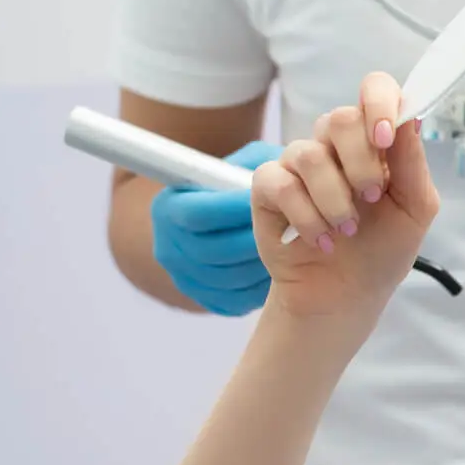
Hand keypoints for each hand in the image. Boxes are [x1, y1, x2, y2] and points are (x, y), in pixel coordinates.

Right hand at [151, 141, 283, 315]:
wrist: (220, 228)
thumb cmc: (238, 189)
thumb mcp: (244, 166)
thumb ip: (257, 164)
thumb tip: (278, 172)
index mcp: (170, 208)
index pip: (200, 213)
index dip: (238, 210)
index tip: (274, 206)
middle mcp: (169, 246)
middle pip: (215, 251)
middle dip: (259, 242)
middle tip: (295, 234)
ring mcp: (185, 277)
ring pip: (229, 278)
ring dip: (265, 267)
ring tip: (294, 252)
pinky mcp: (205, 299)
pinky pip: (236, 300)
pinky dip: (261, 288)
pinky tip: (282, 272)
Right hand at [251, 72, 439, 324]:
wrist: (348, 294)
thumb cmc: (384, 249)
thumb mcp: (415, 210)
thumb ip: (412, 163)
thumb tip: (410, 116)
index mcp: (375, 141)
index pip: (375, 89)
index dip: (378, 103)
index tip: (385, 138)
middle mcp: (335, 144)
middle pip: (338, 118)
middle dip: (361, 164)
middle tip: (371, 199)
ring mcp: (299, 163)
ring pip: (309, 154)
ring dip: (335, 201)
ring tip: (348, 230)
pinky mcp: (269, 188)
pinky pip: (281, 184)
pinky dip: (307, 218)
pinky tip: (322, 241)